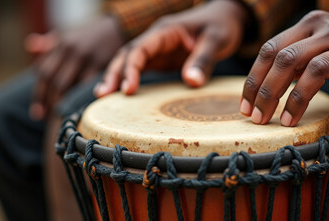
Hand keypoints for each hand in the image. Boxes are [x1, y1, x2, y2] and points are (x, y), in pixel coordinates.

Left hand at [27, 16, 123, 119]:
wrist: (117, 29)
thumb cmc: (90, 36)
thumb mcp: (68, 35)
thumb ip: (49, 44)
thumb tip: (30, 46)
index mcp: (61, 44)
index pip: (43, 73)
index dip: (39, 95)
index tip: (36, 113)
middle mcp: (71, 49)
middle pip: (54, 82)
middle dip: (49, 103)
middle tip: (48, 120)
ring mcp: (87, 57)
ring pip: (68, 87)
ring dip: (63, 105)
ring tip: (61, 119)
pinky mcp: (102, 64)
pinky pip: (87, 87)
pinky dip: (81, 100)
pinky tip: (80, 110)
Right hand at [94, 0, 247, 96]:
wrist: (225, 18)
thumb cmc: (221, 26)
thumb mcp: (217, 40)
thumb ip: (204, 59)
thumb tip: (191, 82)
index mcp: (165, 31)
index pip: (140, 48)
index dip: (131, 68)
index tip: (128, 89)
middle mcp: (156, 38)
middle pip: (127, 53)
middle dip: (114, 73)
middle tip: (103, 95)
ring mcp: (157, 48)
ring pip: (129, 60)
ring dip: (116, 76)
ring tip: (102, 95)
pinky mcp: (161, 58)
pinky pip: (139, 67)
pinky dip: (128, 78)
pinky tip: (120, 93)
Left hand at [240, 10, 328, 126]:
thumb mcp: (317, 41)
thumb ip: (293, 56)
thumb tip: (262, 87)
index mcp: (308, 24)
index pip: (270, 50)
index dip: (254, 80)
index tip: (246, 106)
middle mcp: (327, 31)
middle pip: (288, 60)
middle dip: (269, 92)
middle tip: (259, 119)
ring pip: (317, 70)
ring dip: (298, 99)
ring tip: (287, 123)